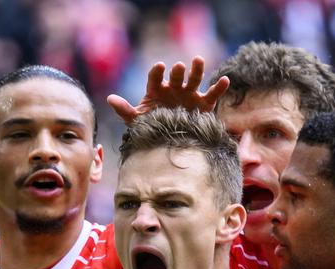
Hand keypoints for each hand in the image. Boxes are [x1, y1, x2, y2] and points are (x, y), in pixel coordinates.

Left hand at [108, 58, 229, 122]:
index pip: (155, 78)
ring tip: (198, 60)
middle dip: (176, 72)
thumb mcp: (137, 121)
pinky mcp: (203, 103)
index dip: (158, 72)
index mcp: (157, 90)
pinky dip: (219, 87)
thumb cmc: (152, 127)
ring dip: (196, 70)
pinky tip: (225, 80)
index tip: (160, 67)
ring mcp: (189, 94)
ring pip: (194, 79)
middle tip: (178, 67)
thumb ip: (125, 110)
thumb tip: (109, 98)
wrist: (170, 142)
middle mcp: (173, 89)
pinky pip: (212, 94)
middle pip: (175, 77)